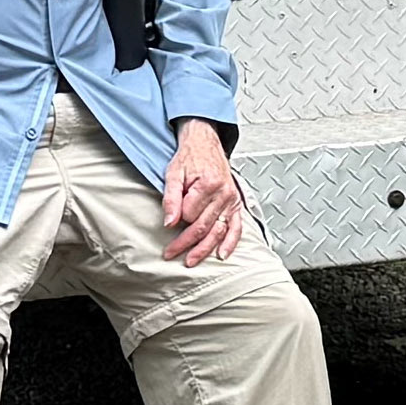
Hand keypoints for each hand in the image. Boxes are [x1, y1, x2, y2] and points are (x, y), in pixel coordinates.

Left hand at [163, 119, 240, 266]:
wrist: (205, 143)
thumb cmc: (189, 157)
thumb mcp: (173, 173)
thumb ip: (171, 199)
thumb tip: (169, 223)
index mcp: (208, 184)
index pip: (189, 214)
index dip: (177, 219)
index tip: (169, 221)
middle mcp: (223, 194)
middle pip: (203, 227)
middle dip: (185, 243)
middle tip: (170, 254)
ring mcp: (232, 200)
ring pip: (218, 231)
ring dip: (204, 249)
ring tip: (191, 260)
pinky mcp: (236, 204)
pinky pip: (236, 227)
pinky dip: (230, 243)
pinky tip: (222, 254)